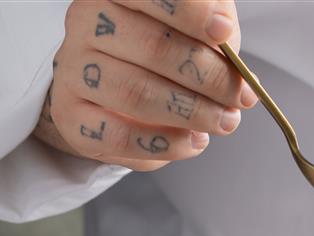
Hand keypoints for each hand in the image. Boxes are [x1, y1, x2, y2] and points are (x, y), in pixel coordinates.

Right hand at [33, 0, 256, 170]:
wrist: (111, 93)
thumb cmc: (160, 51)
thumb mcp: (193, 27)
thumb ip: (212, 31)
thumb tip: (229, 47)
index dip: (189, 11)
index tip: (224, 33)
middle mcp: (85, 23)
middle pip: (152, 48)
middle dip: (208, 76)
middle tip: (242, 96)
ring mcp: (73, 71)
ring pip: (136, 94)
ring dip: (192, 112)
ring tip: (225, 121)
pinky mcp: (71, 117)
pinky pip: (119, 136)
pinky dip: (166, 143)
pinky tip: (195, 141)